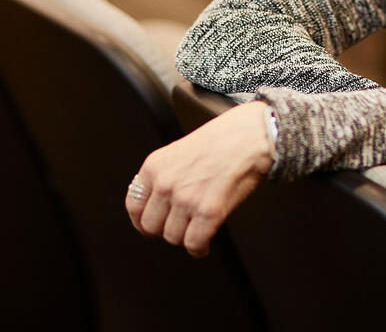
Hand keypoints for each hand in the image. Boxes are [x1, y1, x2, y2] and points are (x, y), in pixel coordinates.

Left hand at [125, 101, 273, 257]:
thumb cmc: (223, 139)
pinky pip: (194, 243)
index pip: (134, 205)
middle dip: (165, 230)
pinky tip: (204, 244)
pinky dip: (199, 248)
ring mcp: (186, 199)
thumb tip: (158, 201)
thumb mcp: (179, 150)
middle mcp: (166, 183)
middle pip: (151, 226)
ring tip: (195, 231)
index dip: (142, 221)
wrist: (251, 136)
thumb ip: (164, 174)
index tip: (149, 226)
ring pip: (173, 237)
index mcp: (154, 166)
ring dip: (185, 238)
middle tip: (178, 227)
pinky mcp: (209, 212)